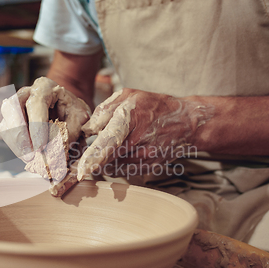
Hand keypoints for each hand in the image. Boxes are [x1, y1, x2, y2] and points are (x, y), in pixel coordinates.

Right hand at [0, 77, 90, 161]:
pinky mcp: (11, 120)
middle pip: (12, 108)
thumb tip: (56, 153)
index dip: (36, 126)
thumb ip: (70, 132)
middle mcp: (26, 93)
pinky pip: (8, 134)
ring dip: (17, 144)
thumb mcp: (80, 118)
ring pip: (7, 123)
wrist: (67, 107)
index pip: (36, 104)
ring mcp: (15, 106)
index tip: (41, 147)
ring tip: (30, 159)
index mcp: (44, 87)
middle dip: (20, 134)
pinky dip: (17, 147)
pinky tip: (28, 156)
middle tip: (31, 155)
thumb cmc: (73, 111)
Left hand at [77, 88, 213, 179]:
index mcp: (130, 119)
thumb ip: (103, 111)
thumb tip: (86, 130)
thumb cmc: (154, 106)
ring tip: (114, 145)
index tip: (81, 170)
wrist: (186, 123)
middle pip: (107, 159)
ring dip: (105, 161)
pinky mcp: (148, 169)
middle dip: (92, 161)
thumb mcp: (128, 96)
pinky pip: (124, 171)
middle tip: (82, 160)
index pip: (108, 142)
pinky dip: (116, 164)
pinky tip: (123, 152)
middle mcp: (138, 142)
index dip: (94, 157)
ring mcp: (144, 158)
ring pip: (113, 167)